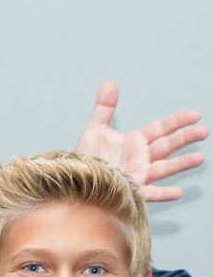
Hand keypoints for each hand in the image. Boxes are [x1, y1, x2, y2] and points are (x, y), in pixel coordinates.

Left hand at [75, 81, 206, 201]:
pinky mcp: (131, 191)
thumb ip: (104, 108)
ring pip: (163, 168)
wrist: (76, 180)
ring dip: (180, 164)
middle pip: (166, 146)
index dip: (177, 122)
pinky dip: (162, 193)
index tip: (194, 115)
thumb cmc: (87, 159)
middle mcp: (141, 158)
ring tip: (199, 158)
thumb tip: (109, 83)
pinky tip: (177, 192)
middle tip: (203, 131)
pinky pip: (149, 193)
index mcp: (136, 142)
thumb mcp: (95, 130)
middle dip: (185, 138)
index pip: (161, 129)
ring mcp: (138, 175)